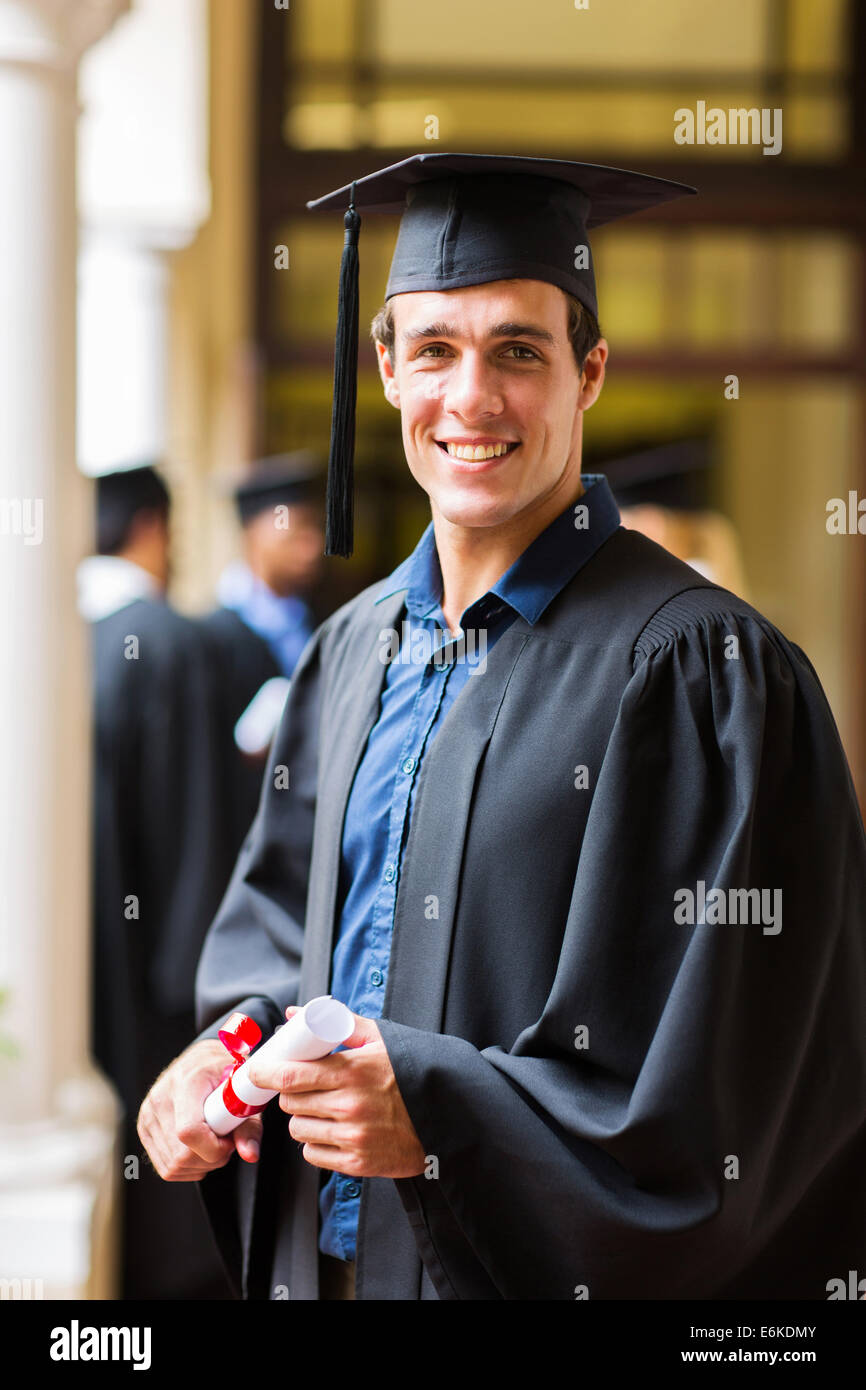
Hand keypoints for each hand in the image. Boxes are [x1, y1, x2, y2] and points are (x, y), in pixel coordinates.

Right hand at [137, 1038, 262, 1179]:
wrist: (200, 1059)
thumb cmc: (223, 1071)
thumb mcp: (243, 1091)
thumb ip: (249, 1124)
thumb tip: (250, 1154)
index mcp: (186, 1083)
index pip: (189, 1132)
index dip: (214, 1147)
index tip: (230, 1139)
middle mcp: (160, 1099)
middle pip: (181, 1156)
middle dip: (211, 1158)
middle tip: (226, 1140)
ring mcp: (148, 1116)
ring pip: (173, 1167)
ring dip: (200, 1164)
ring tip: (213, 1140)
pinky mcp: (144, 1130)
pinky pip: (166, 1168)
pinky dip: (187, 1166)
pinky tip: (199, 1147)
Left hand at [247, 1008, 426, 1179]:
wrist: (445, 1119)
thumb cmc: (410, 1076)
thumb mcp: (382, 1041)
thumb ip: (339, 1024)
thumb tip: (295, 1013)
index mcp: (354, 1071)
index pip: (292, 1075)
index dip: (266, 1073)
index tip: (257, 1070)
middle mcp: (350, 1106)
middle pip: (291, 1102)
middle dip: (291, 1093)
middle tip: (302, 1086)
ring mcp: (353, 1137)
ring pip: (298, 1130)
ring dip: (303, 1119)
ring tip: (322, 1109)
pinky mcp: (356, 1163)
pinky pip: (313, 1155)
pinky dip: (316, 1143)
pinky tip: (332, 1130)